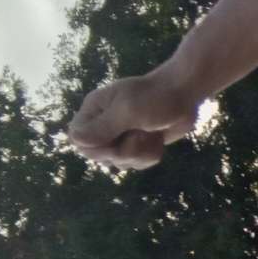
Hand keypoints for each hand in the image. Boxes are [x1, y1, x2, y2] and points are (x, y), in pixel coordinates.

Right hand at [67, 69, 197, 169]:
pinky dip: (150, 156)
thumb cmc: (154, 97)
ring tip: (150, 134)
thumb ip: (103, 127)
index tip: (115, 143)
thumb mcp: (128, 111)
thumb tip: (74, 140)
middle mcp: (103, 125)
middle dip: (124, 152)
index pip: (78, 140)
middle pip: (99, 156)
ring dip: (141, 154)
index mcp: (93, 111)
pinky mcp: (137, 146)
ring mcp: (120, 137)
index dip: (95, 148)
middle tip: (140, 134)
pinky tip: (157, 140)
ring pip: (120, 163)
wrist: (183, 94)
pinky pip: (137, 164)